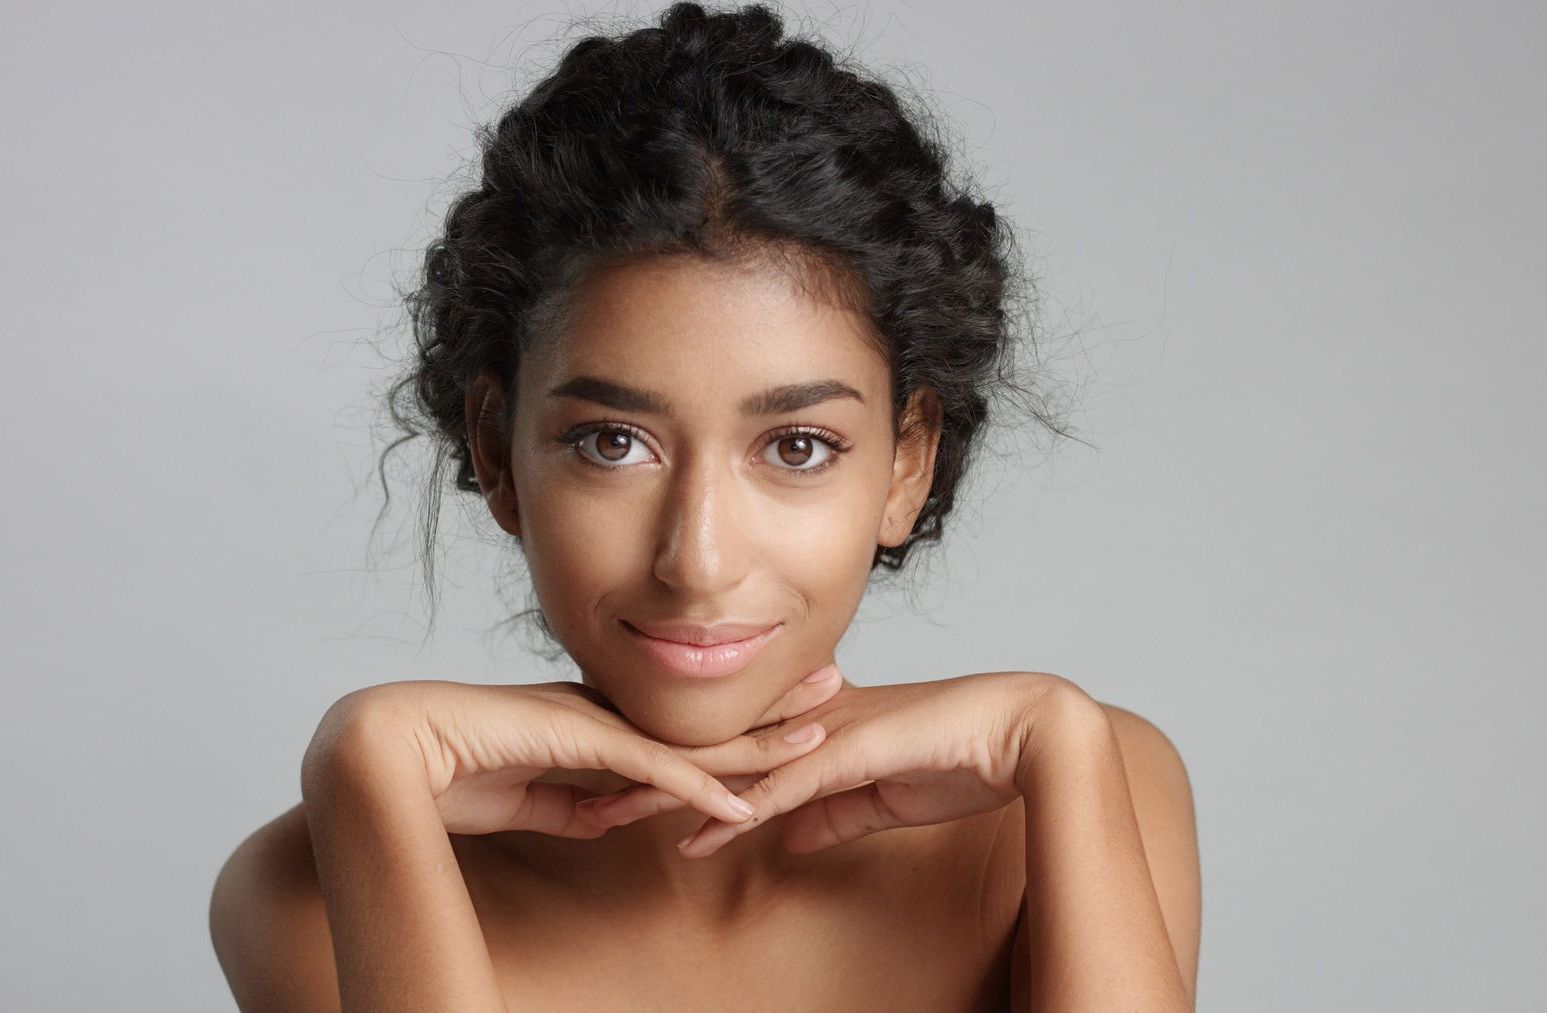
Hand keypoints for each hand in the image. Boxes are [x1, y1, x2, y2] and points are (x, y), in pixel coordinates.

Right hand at [299, 664, 844, 838]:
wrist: (390, 747)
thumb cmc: (448, 770)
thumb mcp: (530, 798)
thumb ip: (574, 803)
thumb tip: (612, 816)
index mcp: (597, 720)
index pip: (684, 719)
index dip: (740, 714)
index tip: (788, 705)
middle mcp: (606, 712)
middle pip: (707, 711)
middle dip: (774, 705)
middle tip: (835, 688)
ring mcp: (594, 722)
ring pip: (693, 736)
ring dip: (759, 744)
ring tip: (820, 740)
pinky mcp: (576, 740)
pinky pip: (649, 769)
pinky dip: (697, 791)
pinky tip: (740, 806)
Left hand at [583, 666, 1067, 856]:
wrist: (1021, 729)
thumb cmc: (962, 755)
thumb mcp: (882, 795)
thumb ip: (832, 811)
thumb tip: (785, 834)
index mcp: (815, 723)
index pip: (730, 741)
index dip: (676, 757)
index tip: (624, 773)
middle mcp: (810, 720)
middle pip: (713, 743)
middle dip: (649, 763)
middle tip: (586, 781)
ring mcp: (826, 733)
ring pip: (732, 762)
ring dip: (672, 788)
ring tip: (611, 809)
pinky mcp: (850, 753)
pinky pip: (781, 787)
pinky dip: (735, 811)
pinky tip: (695, 831)